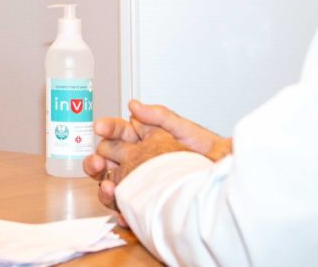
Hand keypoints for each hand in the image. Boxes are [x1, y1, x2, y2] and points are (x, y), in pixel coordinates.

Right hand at [83, 100, 229, 217]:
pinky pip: (125, 207)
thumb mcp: (182, 128)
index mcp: (140, 138)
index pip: (115, 131)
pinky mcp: (141, 201)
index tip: (100, 128)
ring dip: (104, 186)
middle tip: (98, 162)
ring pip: (108, 183)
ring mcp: (135, 181)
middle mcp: (133, 159)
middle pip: (104, 159)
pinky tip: (123, 211)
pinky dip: (122, 210)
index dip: (106, 128)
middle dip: (96, 160)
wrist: (221, 173)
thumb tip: (134, 105)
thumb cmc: (205, 149)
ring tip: (110, 187)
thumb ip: (158, 115)